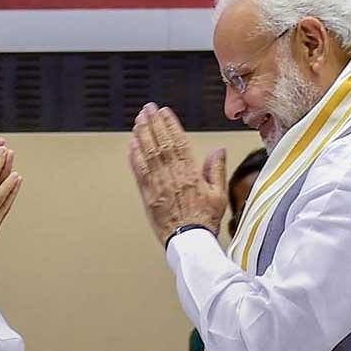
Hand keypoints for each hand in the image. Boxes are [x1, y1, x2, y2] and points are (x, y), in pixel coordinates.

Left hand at [128, 103, 227, 245]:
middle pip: (160, 143)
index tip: (164, 111)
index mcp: (190, 173)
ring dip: (142, 134)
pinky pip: (138, 171)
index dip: (169, 124)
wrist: (188, 242)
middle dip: (152, 123)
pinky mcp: (147, 194)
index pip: (178, 142)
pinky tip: (132, 145)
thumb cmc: (204, 220)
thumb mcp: (219, 194)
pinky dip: (134, 156)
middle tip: (147, 109)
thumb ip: (216, 170)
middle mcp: (171, 176)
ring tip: (138, 120)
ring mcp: (157, 184)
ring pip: (147, 153)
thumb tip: (217, 151)